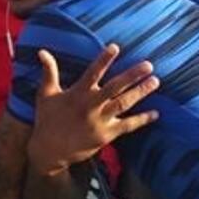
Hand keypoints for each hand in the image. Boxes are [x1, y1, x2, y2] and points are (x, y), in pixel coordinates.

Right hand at [26, 45, 159, 176]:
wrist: (49, 151)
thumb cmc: (47, 119)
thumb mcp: (46, 94)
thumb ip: (49, 71)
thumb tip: (42, 51)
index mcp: (77, 93)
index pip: (92, 72)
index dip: (103, 60)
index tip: (115, 47)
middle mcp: (91, 106)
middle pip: (115, 87)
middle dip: (132, 76)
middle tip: (149, 65)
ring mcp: (100, 121)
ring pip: (124, 104)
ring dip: (140, 92)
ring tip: (155, 81)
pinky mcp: (106, 135)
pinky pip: (127, 126)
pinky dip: (142, 120)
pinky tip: (156, 113)